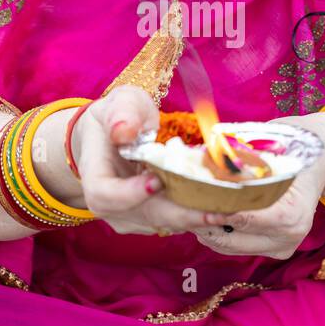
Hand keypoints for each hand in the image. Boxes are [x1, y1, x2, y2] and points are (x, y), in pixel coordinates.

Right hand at [74, 86, 216, 235]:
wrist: (114, 137)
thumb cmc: (119, 116)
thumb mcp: (120, 103)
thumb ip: (122, 113)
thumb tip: (123, 131)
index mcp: (95, 174)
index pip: (105, 194)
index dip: (129, 194)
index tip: (156, 182)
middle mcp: (109, 204)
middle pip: (142, 216)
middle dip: (181, 214)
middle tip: (215, 211)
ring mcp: (129, 216)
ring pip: (162, 222)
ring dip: (196, 217)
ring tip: (229, 209)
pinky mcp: (150, 219)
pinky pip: (173, 220)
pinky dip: (197, 213)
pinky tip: (222, 205)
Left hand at [192, 146, 324, 259]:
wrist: (316, 160)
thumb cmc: (289, 149)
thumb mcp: (266, 149)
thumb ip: (237, 159)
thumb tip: (200, 157)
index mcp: (292, 214)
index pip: (243, 219)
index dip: (214, 212)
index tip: (189, 202)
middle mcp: (291, 236)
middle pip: (233, 238)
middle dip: (203, 222)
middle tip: (179, 207)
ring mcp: (284, 247)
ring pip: (230, 247)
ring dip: (206, 230)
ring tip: (187, 210)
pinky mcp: (276, 250)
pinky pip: (238, 247)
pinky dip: (218, 232)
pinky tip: (204, 216)